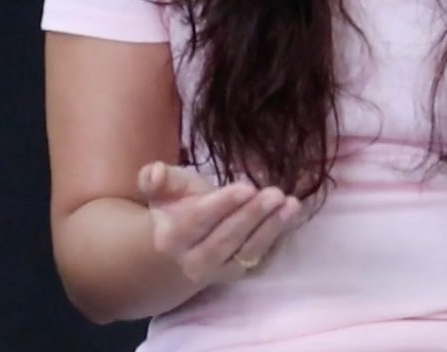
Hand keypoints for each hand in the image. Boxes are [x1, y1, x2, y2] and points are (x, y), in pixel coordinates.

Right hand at [137, 161, 306, 284]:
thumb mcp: (164, 190)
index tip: (247, 187)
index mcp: (171, 237)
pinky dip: (277, 239)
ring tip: (291, 205)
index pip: (198, 221)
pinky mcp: (238, 274)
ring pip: (246, 252)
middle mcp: (193, 261)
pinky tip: (291, 218)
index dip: (223, 204)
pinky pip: (260, 260)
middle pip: (225, 239)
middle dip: (252, 216)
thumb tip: (155, 172)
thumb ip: (155, 179)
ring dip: (271, 228)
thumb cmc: (176, 208)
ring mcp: (218, 272)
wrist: (179, 249)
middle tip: (275, 193)